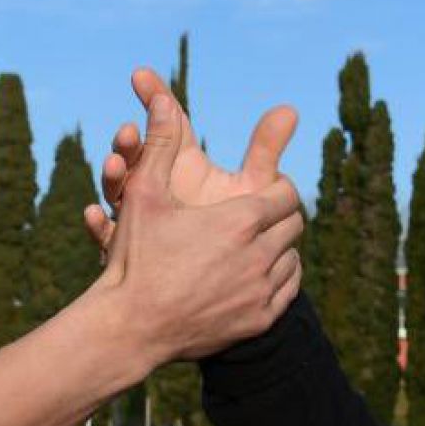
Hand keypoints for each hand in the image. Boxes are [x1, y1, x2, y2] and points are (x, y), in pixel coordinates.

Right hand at [91, 72, 303, 364]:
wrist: (131, 328)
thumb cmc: (135, 258)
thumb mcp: (143, 194)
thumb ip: (158, 143)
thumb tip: (162, 97)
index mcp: (239, 220)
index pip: (286, 194)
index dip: (277, 189)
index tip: (265, 190)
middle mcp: (258, 255)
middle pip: (294, 225)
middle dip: (279, 216)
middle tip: (261, 215)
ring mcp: (261, 291)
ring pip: (293, 258)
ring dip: (279, 248)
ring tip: (258, 243)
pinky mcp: (259, 320)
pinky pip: (288, 291)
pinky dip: (277, 278)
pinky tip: (259, 272)